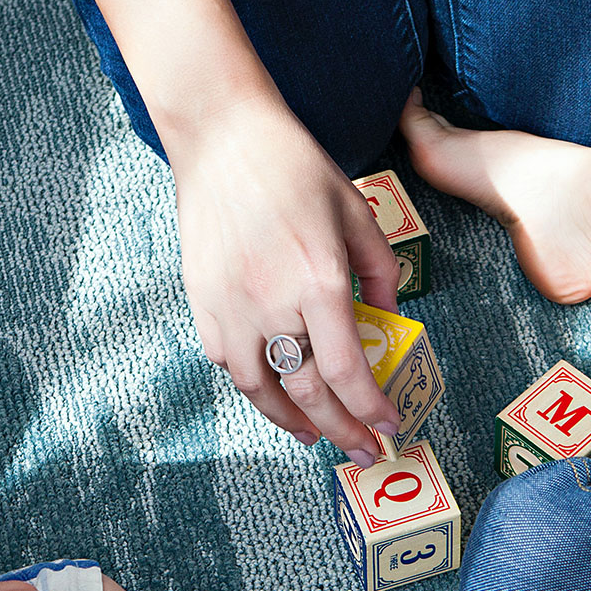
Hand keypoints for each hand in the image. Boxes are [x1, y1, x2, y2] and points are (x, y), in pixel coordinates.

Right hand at [167, 94, 401, 465]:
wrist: (222, 138)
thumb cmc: (294, 167)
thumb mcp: (356, 211)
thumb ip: (380, 272)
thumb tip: (388, 320)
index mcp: (319, 280)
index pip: (348, 371)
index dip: (369, 410)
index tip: (387, 428)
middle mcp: (272, 304)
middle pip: (308, 392)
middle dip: (341, 431)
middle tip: (362, 452)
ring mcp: (231, 306)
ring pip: (260, 389)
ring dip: (291, 421)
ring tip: (314, 433)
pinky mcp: (203, 301)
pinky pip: (228, 362)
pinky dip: (254, 385)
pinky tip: (272, 390)